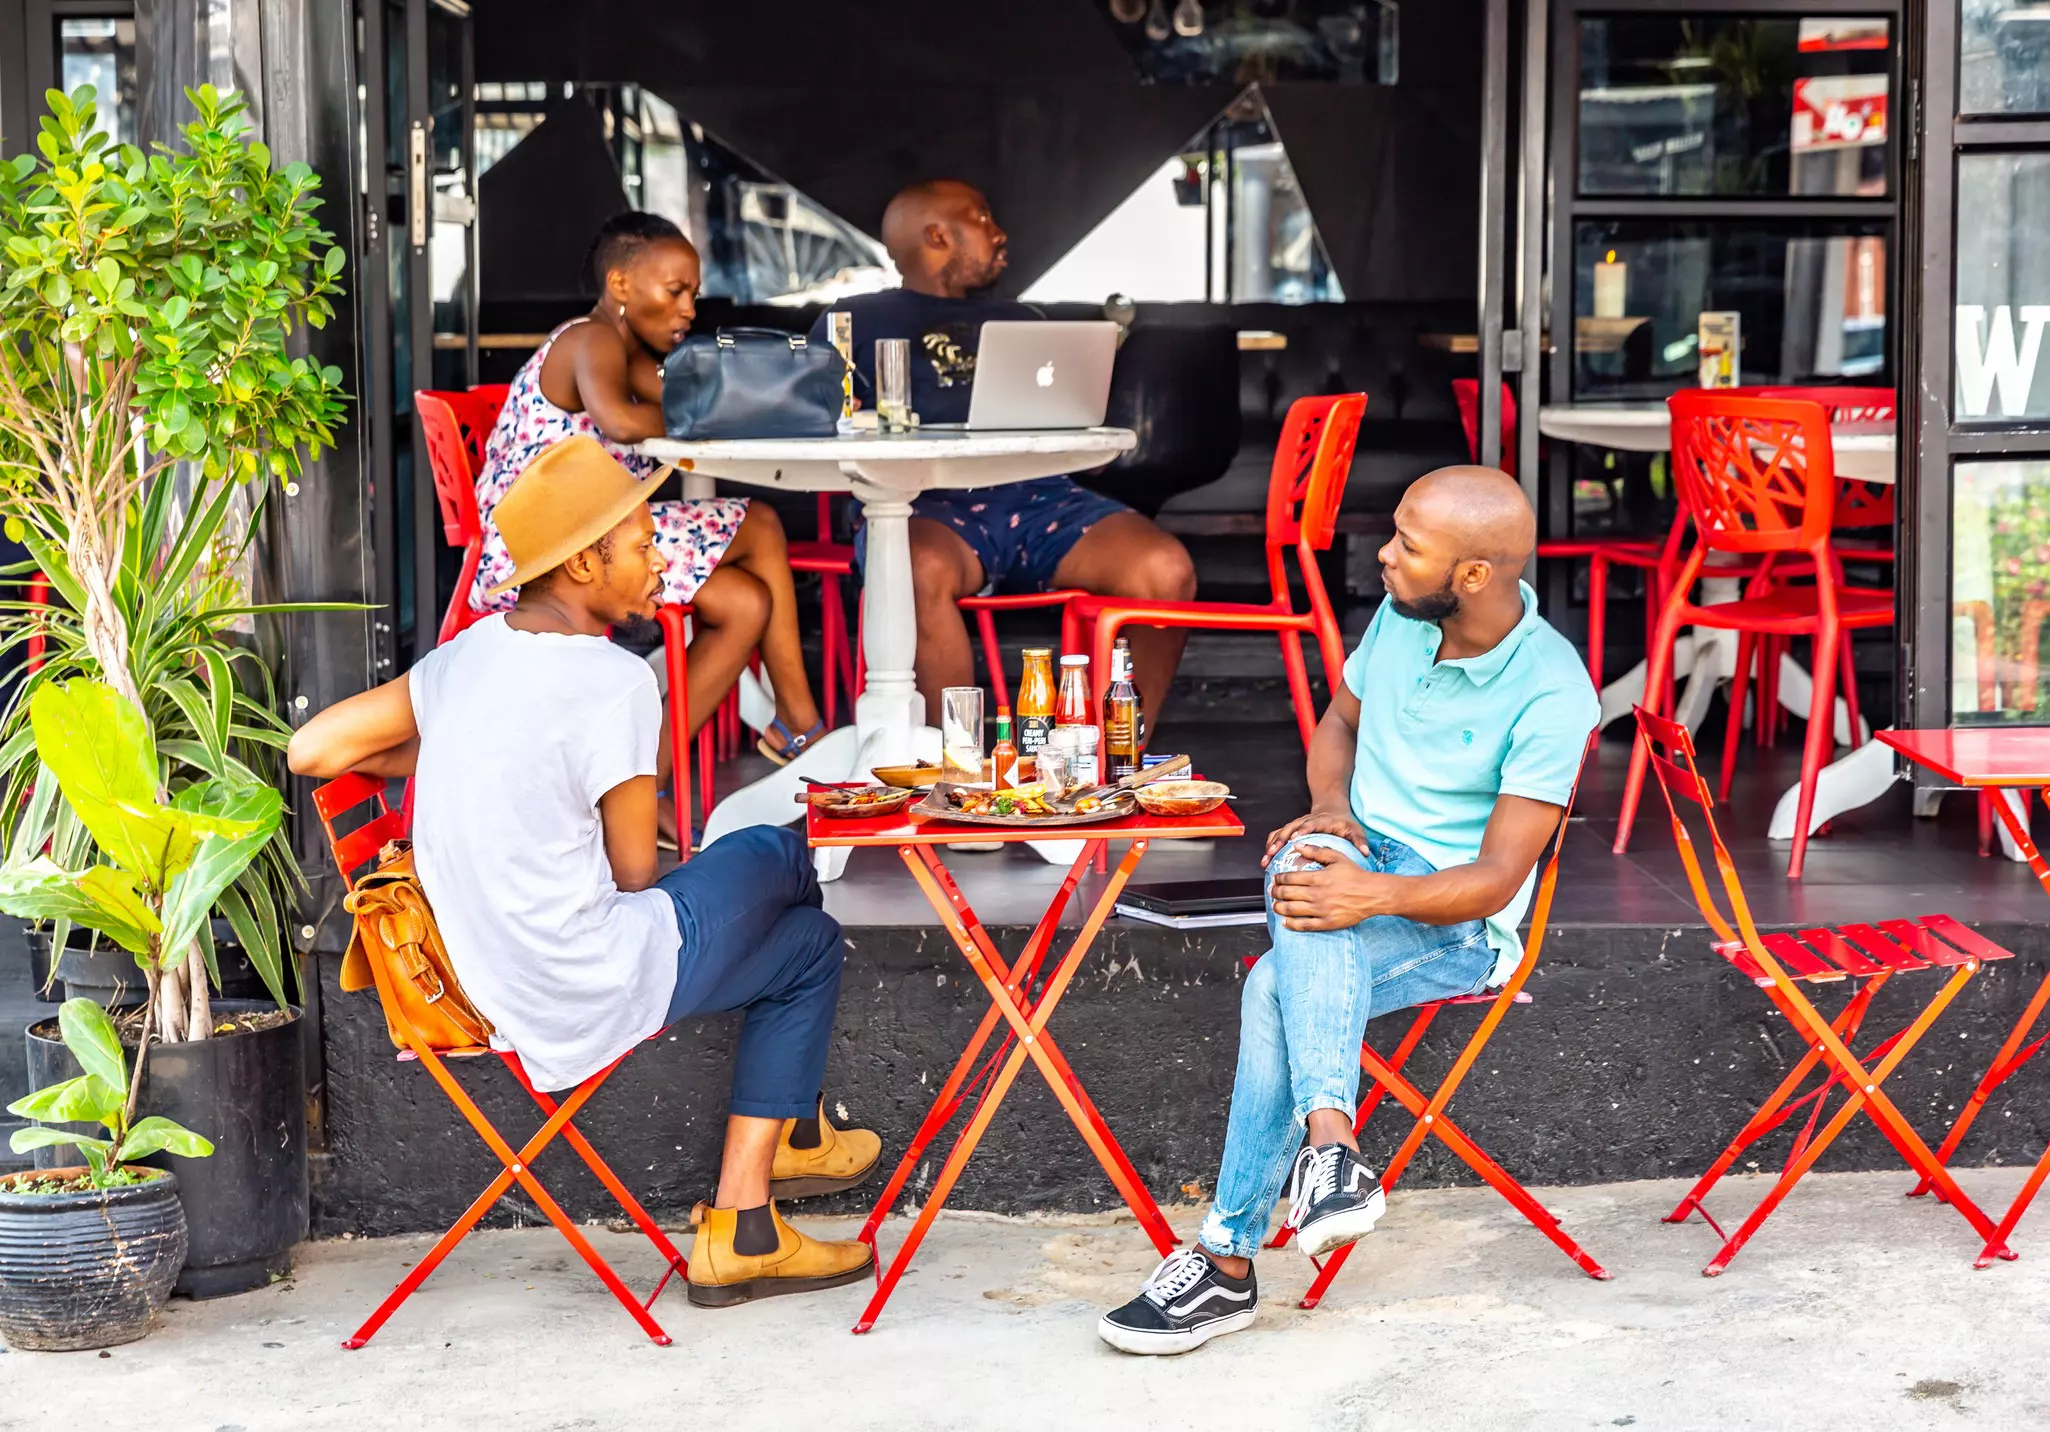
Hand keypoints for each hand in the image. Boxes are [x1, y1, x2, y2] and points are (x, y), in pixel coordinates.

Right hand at [1263, 806, 1368, 866]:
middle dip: (1280, 840)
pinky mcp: (1290, 829)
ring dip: (1272, 845)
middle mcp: (1306, 821)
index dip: (1303, 830)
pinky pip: (1277, 836)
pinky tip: (1265, 859)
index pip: (1311, 823)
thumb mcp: (1354, 829)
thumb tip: (1365, 852)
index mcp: (1321, 821)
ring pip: (1281, 832)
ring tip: (1265, 859)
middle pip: (1290, 828)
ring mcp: (1296, 824)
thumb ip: (1359, 840)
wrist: (1331, 808)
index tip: (1297, 837)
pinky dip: (1270, 846)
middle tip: (1273, 852)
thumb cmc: (1343, 822)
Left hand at [1268, 846, 1393, 930]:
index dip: (1278, 879)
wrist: (1373, 894)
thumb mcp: (1337, 857)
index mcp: (1318, 877)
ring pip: (1291, 910)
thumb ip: (1316, 850)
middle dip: (1275, 892)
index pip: (1289, 878)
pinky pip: (1304, 925)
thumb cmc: (1356, 875)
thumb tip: (1297, 845)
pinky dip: (1291, 924)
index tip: (1275, 879)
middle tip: (1273, 891)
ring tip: (1276, 905)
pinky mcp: (1327, 923)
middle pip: (1286, 894)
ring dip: (1279, 908)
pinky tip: (1285, 922)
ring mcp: (1322, 910)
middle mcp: (1317, 894)